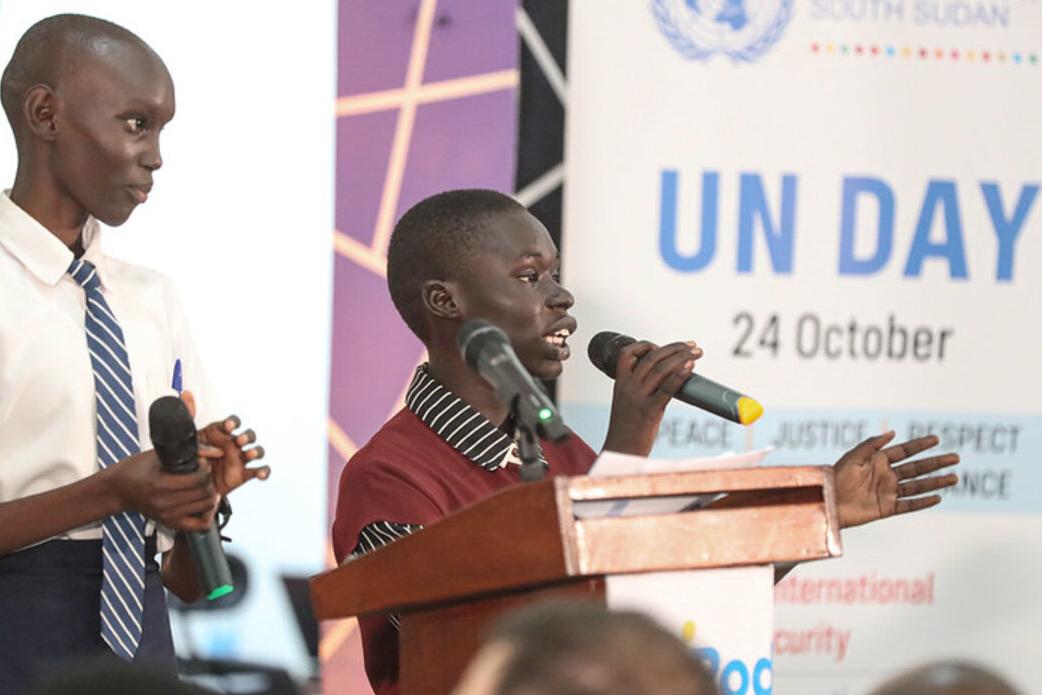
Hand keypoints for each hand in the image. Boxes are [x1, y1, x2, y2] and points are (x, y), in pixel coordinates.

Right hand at [104, 450, 217, 531]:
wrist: (116, 490)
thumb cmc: (134, 470)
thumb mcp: (158, 454)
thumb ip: (190, 451)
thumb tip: (216, 452)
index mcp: (160, 484)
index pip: (198, 479)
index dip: (206, 468)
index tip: (202, 463)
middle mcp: (164, 503)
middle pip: (205, 493)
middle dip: (209, 480)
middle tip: (204, 473)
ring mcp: (168, 515)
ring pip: (206, 507)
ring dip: (210, 494)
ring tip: (204, 485)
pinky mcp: (170, 523)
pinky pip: (199, 525)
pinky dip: (207, 514)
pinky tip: (203, 503)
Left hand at [182, 391, 269, 495]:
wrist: (189, 485)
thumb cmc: (191, 457)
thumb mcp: (188, 438)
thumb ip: (188, 416)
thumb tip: (186, 393)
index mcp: (220, 433)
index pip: (232, 422)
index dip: (233, 422)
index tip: (229, 426)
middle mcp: (233, 444)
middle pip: (249, 435)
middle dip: (247, 436)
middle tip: (240, 440)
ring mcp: (240, 459)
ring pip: (256, 451)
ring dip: (256, 451)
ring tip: (250, 454)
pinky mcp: (243, 474)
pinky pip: (258, 471)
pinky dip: (264, 471)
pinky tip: (261, 474)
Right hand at [602, 340, 702, 455]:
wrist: (620, 452)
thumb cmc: (626, 430)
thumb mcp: (626, 403)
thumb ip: (640, 389)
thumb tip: (665, 377)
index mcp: (620, 384)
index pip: (626, 353)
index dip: (644, 345)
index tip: (660, 346)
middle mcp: (627, 387)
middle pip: (651, 357)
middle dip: (674, 347)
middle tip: (692, 346)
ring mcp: (637, 398)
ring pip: (661, 368)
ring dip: (682, 356)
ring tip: (697, 353)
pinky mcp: (649, 411)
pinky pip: (667, 388)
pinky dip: (680, 374)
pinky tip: (690, 367)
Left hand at [834, 431, 958, 527]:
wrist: (827, 501)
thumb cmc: (836, 477)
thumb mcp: (853, 456)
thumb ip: (872, 445)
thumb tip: (892, 432)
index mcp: (878, 461)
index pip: (905, 451)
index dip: (920, 445)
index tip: (937, 439)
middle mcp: (886, 476)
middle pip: (916, 468)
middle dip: (936, 463)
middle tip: (956, 457)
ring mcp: (888, 492)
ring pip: (917, 486)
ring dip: (936, 482)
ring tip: (954, 477)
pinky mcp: (886, 508)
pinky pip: (909, 505)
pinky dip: (923, 502)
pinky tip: (938, 497)